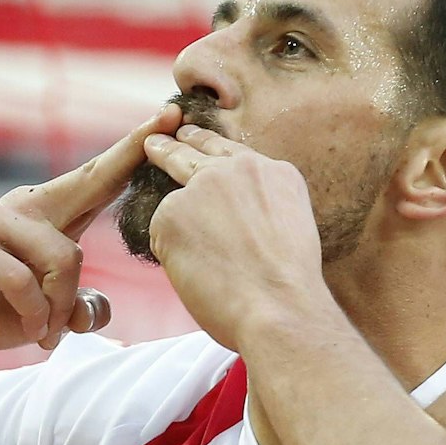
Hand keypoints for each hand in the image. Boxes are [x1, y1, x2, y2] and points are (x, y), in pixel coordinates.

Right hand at [0, 105, 180, 353]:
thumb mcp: (46, 313)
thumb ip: (77, 307)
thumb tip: (95, 312)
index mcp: (48, 215)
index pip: (99, 180)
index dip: (134, 149)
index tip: (172, 112)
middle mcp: (25, 205)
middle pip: (89, 181)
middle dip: (131, 152)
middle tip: (169, 115)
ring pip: (65, 258)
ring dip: (62, 307)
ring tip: (48, 334)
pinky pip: (23, 280)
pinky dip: (34, 314)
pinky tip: (30, 332)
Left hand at [143, 125, 335, 351]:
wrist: (280, 308)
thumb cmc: (290, 288)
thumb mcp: (289, 227)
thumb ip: (260, 208)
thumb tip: (232, 220)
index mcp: (274, 173)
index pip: (232, 151)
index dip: (207, 144)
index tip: (191, 136)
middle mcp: (237, 170)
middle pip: (194, 150)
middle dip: (172, 146)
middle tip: (155, 141)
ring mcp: (202, 187)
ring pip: (174, 197)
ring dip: (173, 219)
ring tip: (181, 240)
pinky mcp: (171, 212)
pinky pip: (161, 233)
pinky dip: (171, 255)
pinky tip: (195, 274)